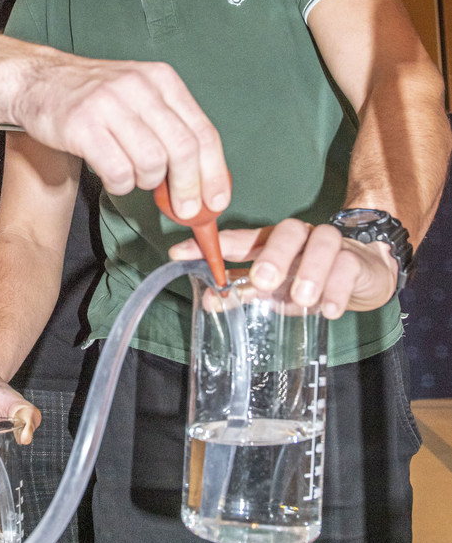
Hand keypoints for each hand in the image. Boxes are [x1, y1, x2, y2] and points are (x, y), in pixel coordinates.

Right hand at [14, 56, 230, 220]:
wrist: (37, 80)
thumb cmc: (92, 96)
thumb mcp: (139, 96)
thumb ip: (169, 128)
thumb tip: (201, 179)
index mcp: (161, 79)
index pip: (203, 131)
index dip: (215, 172)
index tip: (217, 201)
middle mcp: (138, 87)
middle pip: (183, 149)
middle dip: (189, 188)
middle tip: (185, 209)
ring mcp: (109, 104)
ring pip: (152, 162)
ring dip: (146, 182)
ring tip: (133, 175)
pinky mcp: (82, 125)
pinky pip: (118, 170)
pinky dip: (120, 184)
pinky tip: (113, 177)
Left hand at [169, 218, 398, 317]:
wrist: (363, 275)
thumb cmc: (309, 281)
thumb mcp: (274, 290)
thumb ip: (242, 292)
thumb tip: (209, 299)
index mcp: (271, 243)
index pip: (238, 239)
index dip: (210, 245)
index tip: (179, 252)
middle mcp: (299, 238)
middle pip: (286, 232)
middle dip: (273, 256)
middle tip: (263, 281)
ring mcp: (329, 245)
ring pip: (322, 244)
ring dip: (310, 271)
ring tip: (303, 300)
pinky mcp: (356, 259)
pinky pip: (349, 266)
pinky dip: (338, 289)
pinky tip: (329, 310)